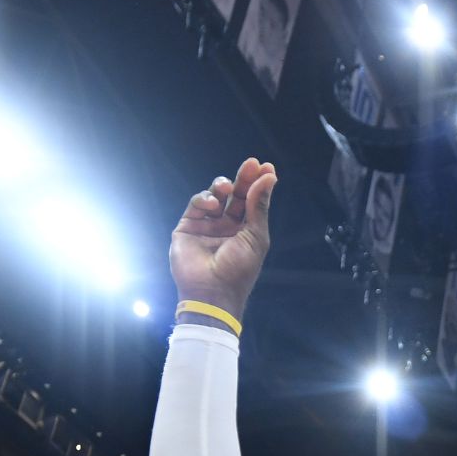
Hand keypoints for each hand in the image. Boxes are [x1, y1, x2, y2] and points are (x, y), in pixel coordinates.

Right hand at [168, 158, 278, 320]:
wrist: (212, 292)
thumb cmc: (239, 269)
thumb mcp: (255, 236)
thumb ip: (258, 206)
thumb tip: (268, 178)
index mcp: (246, 230)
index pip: (252, 201)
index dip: (258, 184)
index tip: (266, 168)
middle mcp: (226, 226)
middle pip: (235, 195)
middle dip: (243, 178)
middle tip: (251, 163)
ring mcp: (207, 225)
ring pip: (215, 196)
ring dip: (222, 186)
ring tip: (227, 186)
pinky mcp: (188, 226)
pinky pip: (196, 205)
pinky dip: (204, 199)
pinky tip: (211, 203)